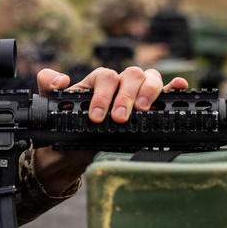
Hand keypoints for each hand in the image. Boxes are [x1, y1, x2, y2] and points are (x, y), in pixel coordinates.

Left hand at [36, 66, 188, 123]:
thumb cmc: (64, 124)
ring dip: (148, 92)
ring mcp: (136, 94)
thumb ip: (47, 85)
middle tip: (119, 118)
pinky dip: (173, 87)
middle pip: (131, 75)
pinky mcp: (150, 107)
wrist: (71, 152)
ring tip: (142, 111)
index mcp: (97, 82)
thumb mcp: (51, 105)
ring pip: (149, 78)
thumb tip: (62, 79)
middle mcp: (119, 84)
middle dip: (126, 96)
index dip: (103, 95)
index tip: (96, 116)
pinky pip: (166, 92)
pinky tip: (178, 87)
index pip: (105, 77)